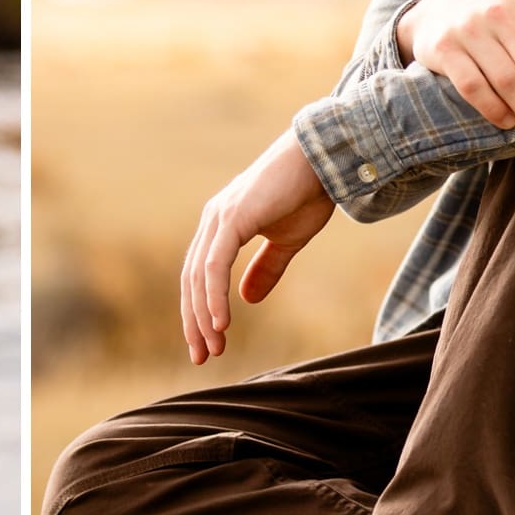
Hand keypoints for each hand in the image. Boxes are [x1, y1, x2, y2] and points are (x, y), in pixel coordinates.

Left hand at [180, 130, 333, 366]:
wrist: (323, 159)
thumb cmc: (307, 193)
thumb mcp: (286, 242)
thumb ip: (266, 268)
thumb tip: (247, 299)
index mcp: (222, 226)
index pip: (199, 276)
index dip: (200, 311)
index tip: (207, 344)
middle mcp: (213, 221)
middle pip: (191, 280)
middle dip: (194, 321)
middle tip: (203, 356)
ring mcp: (219, 218)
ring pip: (199, 277)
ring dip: (204, 315)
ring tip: (214, 345)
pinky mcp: (232, 218)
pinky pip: (214, 265)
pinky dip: (214, 295)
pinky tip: (220, 321)